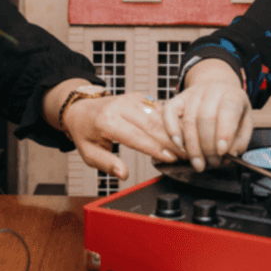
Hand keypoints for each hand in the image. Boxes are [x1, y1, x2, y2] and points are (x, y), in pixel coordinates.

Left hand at [63, 91, 183, 180]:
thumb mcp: (89, 153)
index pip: (136, 136)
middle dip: (171, 140)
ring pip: (158, 115)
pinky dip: (170, 120)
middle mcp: (120, 106)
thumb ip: (106, 163)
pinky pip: (158, 108)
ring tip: (187, 144)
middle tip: (186, 154)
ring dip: (174, 130)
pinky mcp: (138, 96)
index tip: (170, 158)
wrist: (82, 107)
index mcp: (107, 120)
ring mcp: (131, 99)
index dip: (155, 149)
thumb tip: (123, 174)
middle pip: (151, 124)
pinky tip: (181, 131)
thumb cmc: (86, 131)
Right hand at [162, 59, 253, 171]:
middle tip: (212, 163)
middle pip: (206, 118)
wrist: (217, 87)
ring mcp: (193, 94)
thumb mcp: (246, 121)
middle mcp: (211, 91)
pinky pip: (169, 112)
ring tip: (199, 163)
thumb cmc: (232, 110)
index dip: (225, 132)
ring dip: (193, 147)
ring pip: (189, 120)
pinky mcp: (178, 98)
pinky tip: (178, 145)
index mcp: (232, 95)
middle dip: (208, 147)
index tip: (222, 151)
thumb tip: (230, 154)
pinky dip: (171, 130)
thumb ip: (241, 139)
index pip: (228, 110)